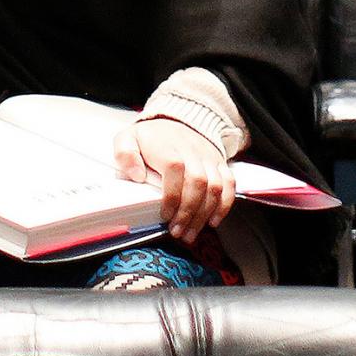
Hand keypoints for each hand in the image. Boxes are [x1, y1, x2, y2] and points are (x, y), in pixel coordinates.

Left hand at [111, 117, 235, 240]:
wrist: (177, 121)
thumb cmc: (151, 138)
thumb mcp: (128, 139)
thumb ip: (125, 155)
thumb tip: (136, 175)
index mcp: (167, 147)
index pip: (174, 168)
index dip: (172, 195)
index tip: (165, 214)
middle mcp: (192, 152)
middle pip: (198, 182)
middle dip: (188, 212)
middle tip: (177, 231)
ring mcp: (208, 158)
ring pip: (215, 187)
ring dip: (204, 214)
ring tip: (190, 233)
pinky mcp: (219, 164)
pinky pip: (229, 184)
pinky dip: (224, 205)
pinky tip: (212, 221)